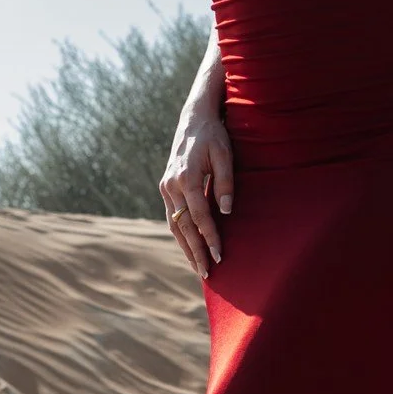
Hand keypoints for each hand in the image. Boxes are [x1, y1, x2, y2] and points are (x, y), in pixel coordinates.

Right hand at [159, 110, 233, 276]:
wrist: (194, 120)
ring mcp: (165, 187)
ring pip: (174, 225)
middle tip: (208, 272)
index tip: (221, 255)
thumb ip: (225, 183)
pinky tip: (189, 247)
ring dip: (185, 247)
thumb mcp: (225, 155)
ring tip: (197, 268)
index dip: (210, 237)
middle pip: (183, 226)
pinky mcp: (166, 188)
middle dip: (196, 250)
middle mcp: (171, 185)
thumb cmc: (214, 137)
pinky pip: (171, 217)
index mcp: (186, 177)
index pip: (199, 215)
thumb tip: (227, 212)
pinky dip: (180, 234)